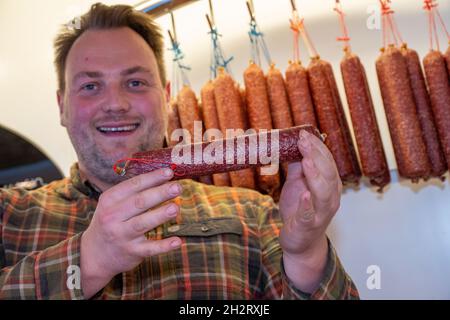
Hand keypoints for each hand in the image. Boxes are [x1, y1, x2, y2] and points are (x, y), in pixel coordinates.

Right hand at [80, 168, 181, 297]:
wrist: (95, 254)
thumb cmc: (111, 222)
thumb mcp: (112, 204)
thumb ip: (133, 192)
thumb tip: (164, 178)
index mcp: (109, 200)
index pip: (133, 185)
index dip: (152, 178)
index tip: (169, 172)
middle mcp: (113, 217)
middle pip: (139, 202)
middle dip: (159, 193)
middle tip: (177, 187)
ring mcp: (122, 235)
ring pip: (143, 224)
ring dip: (160, 215)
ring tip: (176, 208)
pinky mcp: (131, 252)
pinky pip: (149, 249)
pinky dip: (163, 246)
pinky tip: (177, 241)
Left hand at [278, 129, 341, 291]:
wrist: (300, 241)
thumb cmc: (300, 209)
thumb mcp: (298, 183)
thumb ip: (297, 166)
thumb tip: (290, 144)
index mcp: (328, 183)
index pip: (327, 161)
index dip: (317, 147)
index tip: (304, 133)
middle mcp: (330, 196)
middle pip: (328, 173)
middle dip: (316, 155)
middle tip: (304, 141)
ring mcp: (321, 212)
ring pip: (324, 192)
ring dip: (316, 175)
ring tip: (307, 161)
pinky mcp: (309, 225)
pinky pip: (310, 214)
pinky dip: (308, 204)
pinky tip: (305, 195)